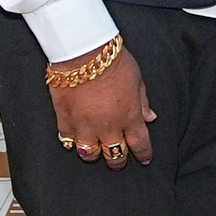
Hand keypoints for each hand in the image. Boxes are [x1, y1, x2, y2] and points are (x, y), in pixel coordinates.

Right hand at [48, 44, 152, 165]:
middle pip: (115, 156)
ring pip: (90, 154)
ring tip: (95, 152)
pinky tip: (74, 140)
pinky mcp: (65, 120)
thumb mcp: (137, 79)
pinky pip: (68, 140)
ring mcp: (85, 126)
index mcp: (130, 117)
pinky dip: (72, 142)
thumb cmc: (113, 61)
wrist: (83, 54)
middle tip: (118, 161)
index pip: (140, 145)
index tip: (145, 159)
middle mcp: (108, 127)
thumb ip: (143, 102)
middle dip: (118, 161)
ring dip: (94, 154)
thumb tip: (149, 117)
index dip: (144, 154)